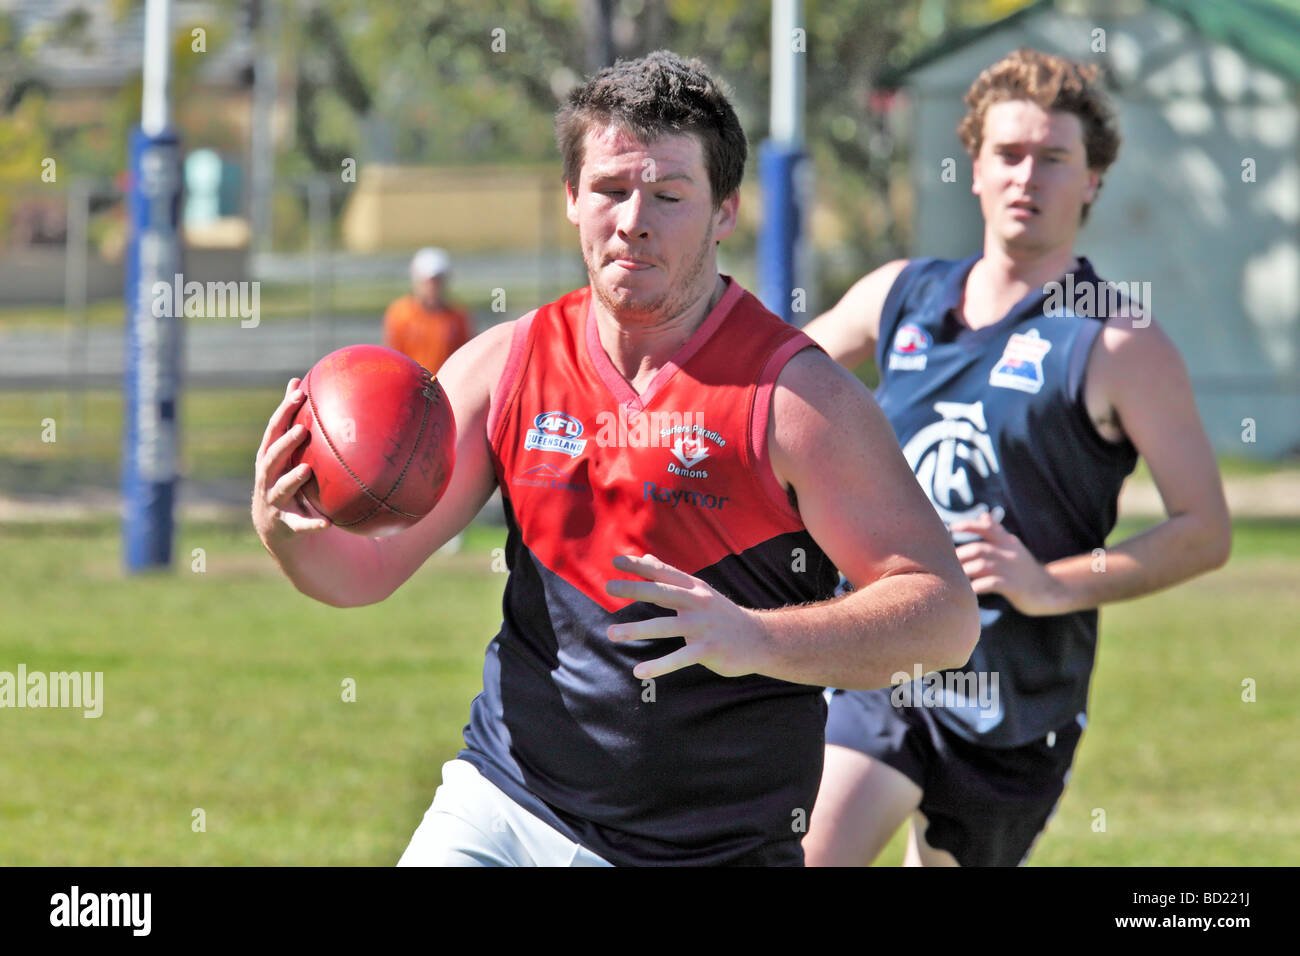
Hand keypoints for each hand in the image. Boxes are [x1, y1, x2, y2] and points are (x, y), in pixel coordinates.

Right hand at [252, 378, 331, 543]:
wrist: (273, 525)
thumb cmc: (283, 477)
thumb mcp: (284, 451)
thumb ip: (290, 419)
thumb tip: (298, 380)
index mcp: (269, 457)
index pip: (274, 430)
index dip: (284, 412)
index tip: (299, 393)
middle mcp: (267, 477)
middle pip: (272, 458)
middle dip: (284, 444)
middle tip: (301, 430)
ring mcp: (274, 501)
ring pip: (280, 489)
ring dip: (292, 479)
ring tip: (306, 469)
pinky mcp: (285, 524)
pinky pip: (300, 525)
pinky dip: (312, 524)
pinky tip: (328, 523)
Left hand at [604, 554, 764, 679]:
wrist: (760, 639)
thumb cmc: (722, 614)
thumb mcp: (700, 592)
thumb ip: (671, 577)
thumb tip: (646, 558)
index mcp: (694, 588)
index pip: (663, 573)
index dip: (640, 566)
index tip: (616, 561)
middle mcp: (698, 603)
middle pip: (662, 593)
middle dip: (635, 588)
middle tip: (609, 586)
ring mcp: (703, 627)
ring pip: (666, 627)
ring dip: (637, 629)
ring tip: (611, 633)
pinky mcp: (708, 650)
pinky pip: (679, 658)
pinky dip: (659, 666)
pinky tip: (639, 672)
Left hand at [950, 512, 1067, 615]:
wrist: (1051, 590)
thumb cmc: (1024, 570)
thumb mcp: (1014, 548)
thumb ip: (998, 533)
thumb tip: (984, 515)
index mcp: (1009, 542)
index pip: (987, 528)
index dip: (969, 525)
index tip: (952, 527)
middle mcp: (1010, 553)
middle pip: (979, 549)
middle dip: (960, 555)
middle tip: (947, 563)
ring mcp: (1012, 570)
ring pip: (982, 566)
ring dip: (965, 571)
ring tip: (954, 577)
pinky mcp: (1014, 587)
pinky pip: (991, 584)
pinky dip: (976, 586)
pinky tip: (968, 590)